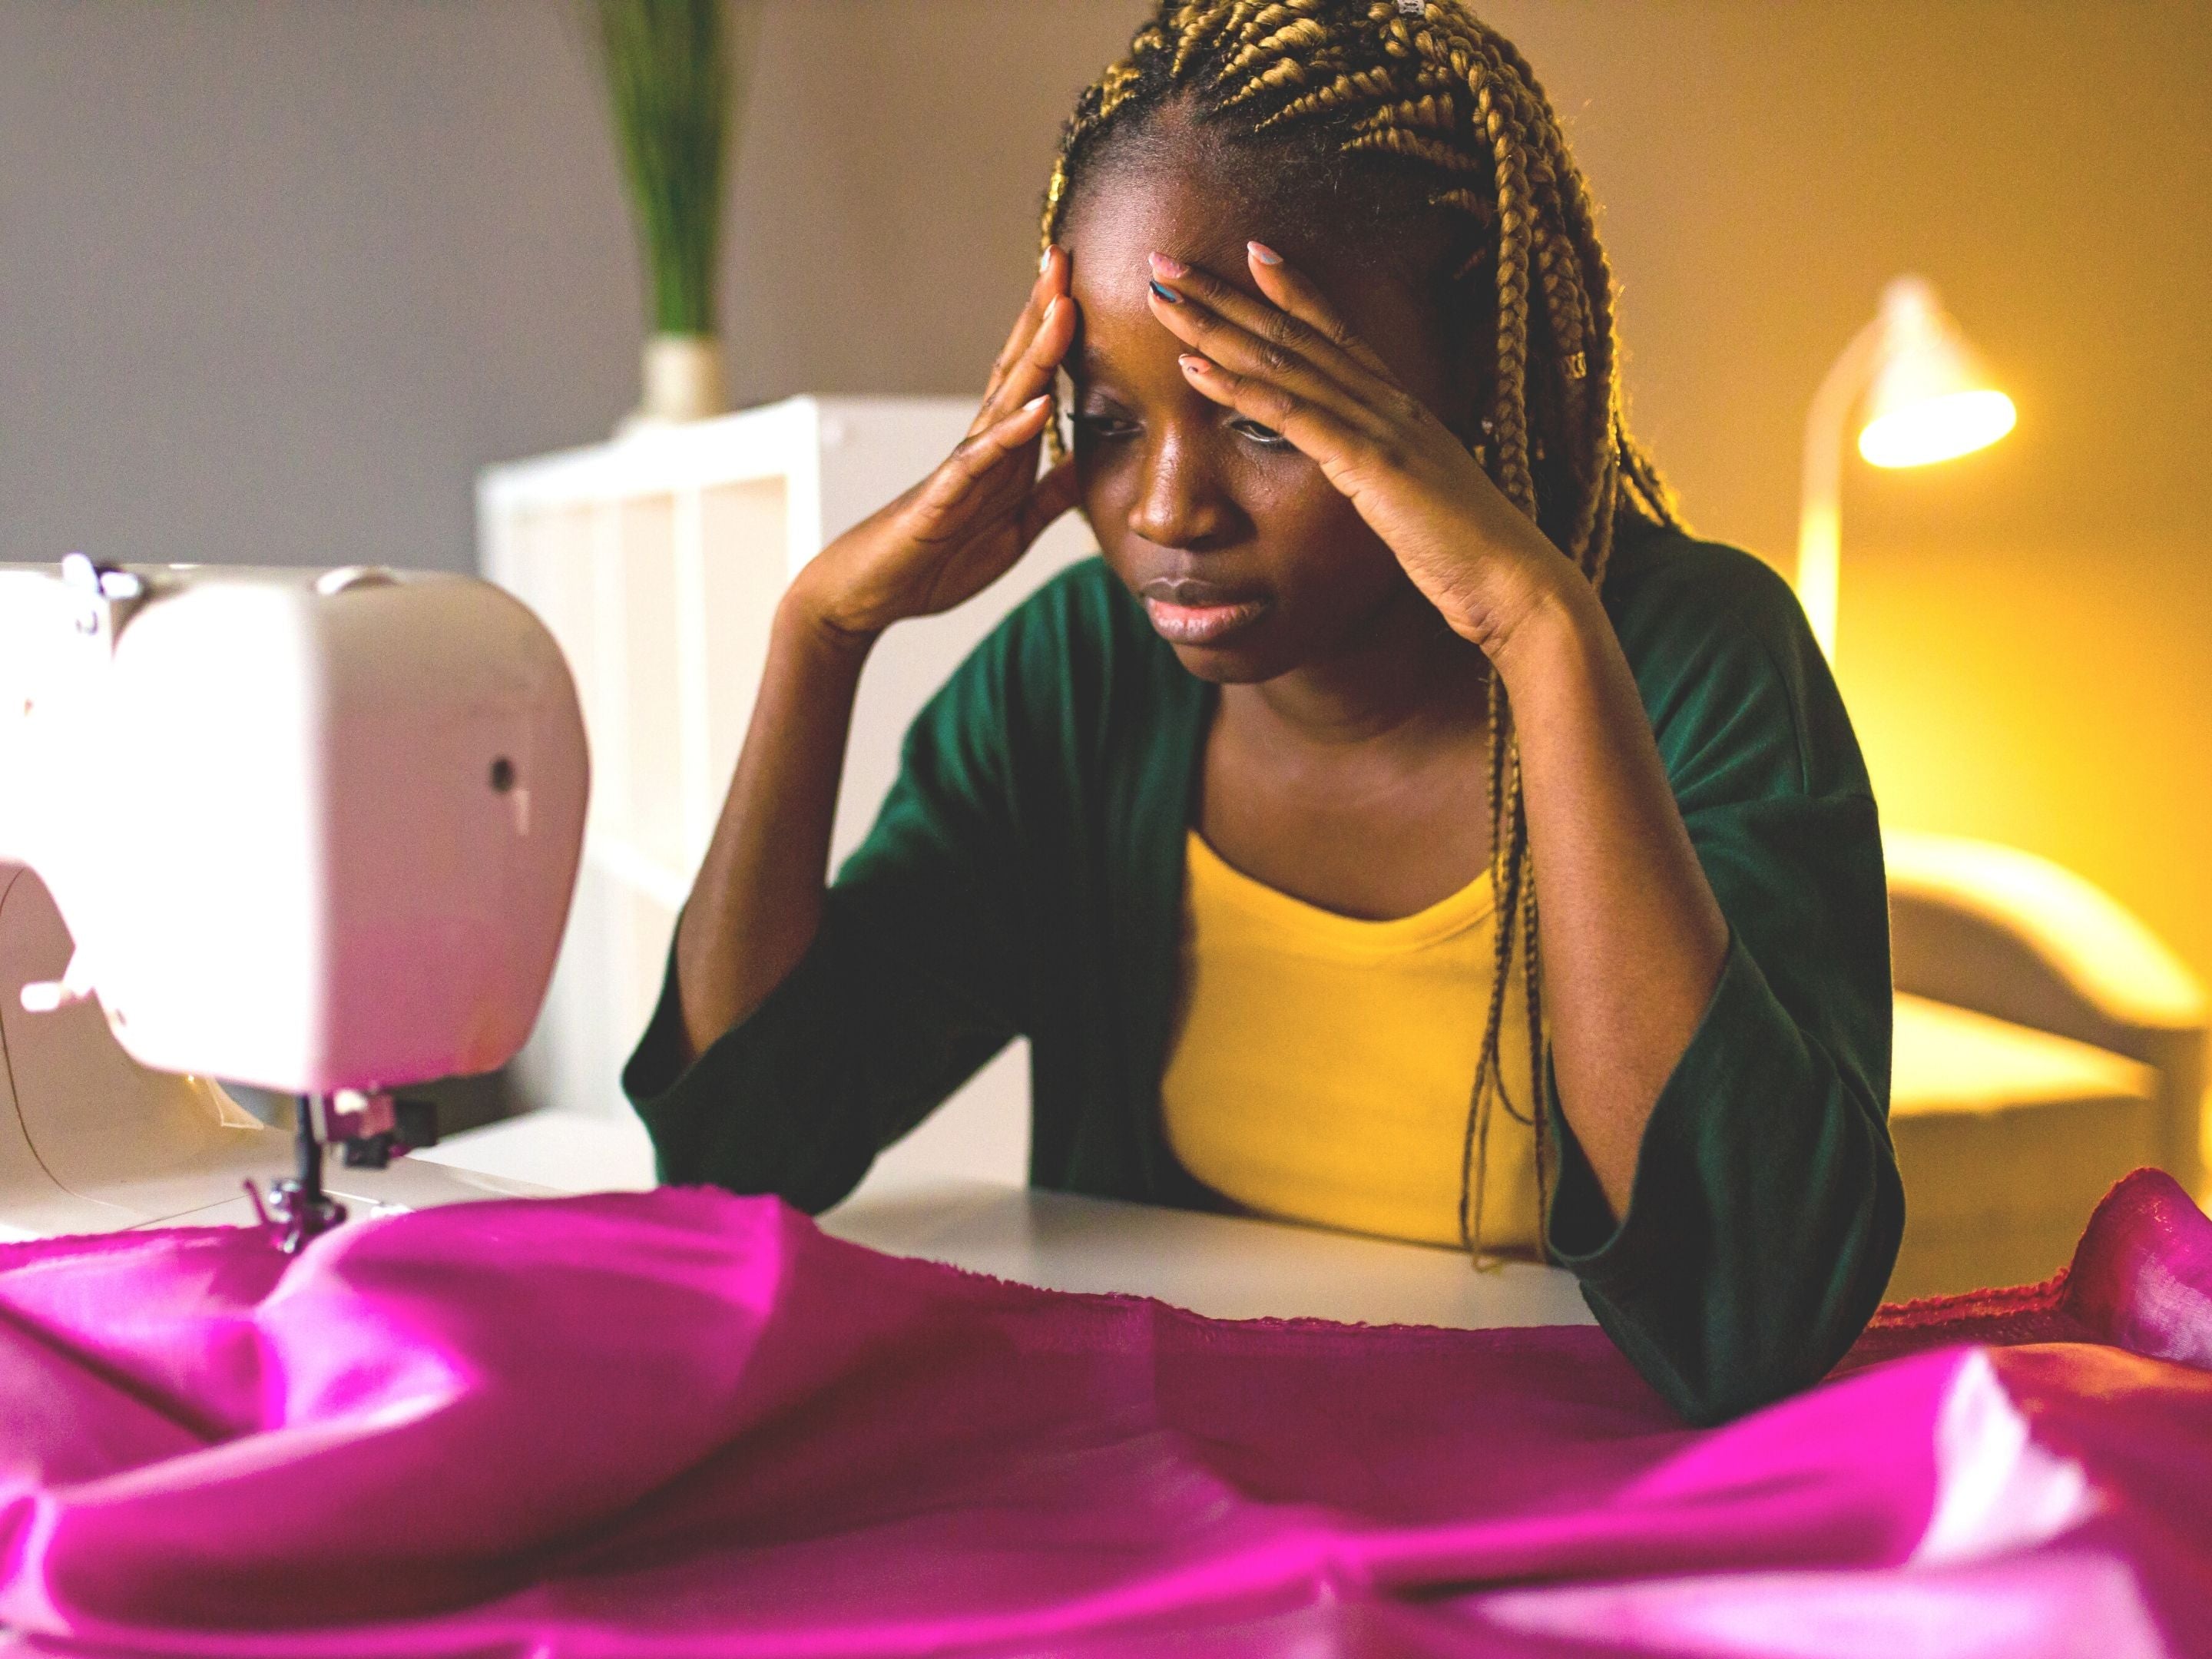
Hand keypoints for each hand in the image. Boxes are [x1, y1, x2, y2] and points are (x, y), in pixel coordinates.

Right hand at [793, 249, 1081, 642]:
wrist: (869, 595)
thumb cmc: (934, 561)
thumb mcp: (1014, 530)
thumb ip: (1050, 496)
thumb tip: (1091, 464)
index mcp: (1000, 453)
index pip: (1033, 381)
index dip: (1058, 336)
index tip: (1084, 284)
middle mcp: (979, 447)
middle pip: (1017, 370)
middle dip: (1043, 315)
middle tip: (1064, 258)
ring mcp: (959, 470)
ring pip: (1002, 401)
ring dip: (1035, 355)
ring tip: (1063, 308)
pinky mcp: (940, 501)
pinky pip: (979, 462)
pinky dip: (1011, 433)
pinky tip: (1040, 405)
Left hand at [1144, 243, 1571, 656]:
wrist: (1514, 585)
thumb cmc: (1470, 557)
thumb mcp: (1421, 503)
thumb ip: (1390, 478)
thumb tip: (1373, 478)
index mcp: (1402, 408)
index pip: (1338, 335)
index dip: (1293, 291)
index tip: (1251, 254)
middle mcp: (1389, 403)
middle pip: (1295, 335)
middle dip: (1227, 295)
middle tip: (1169, 262)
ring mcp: (1380, 427)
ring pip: (1284, 363)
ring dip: (1216, 327)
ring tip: (1163, 296)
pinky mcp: (1370, 463)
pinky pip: (1292, 417)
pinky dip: (1239, 388)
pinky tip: (1192, 367)